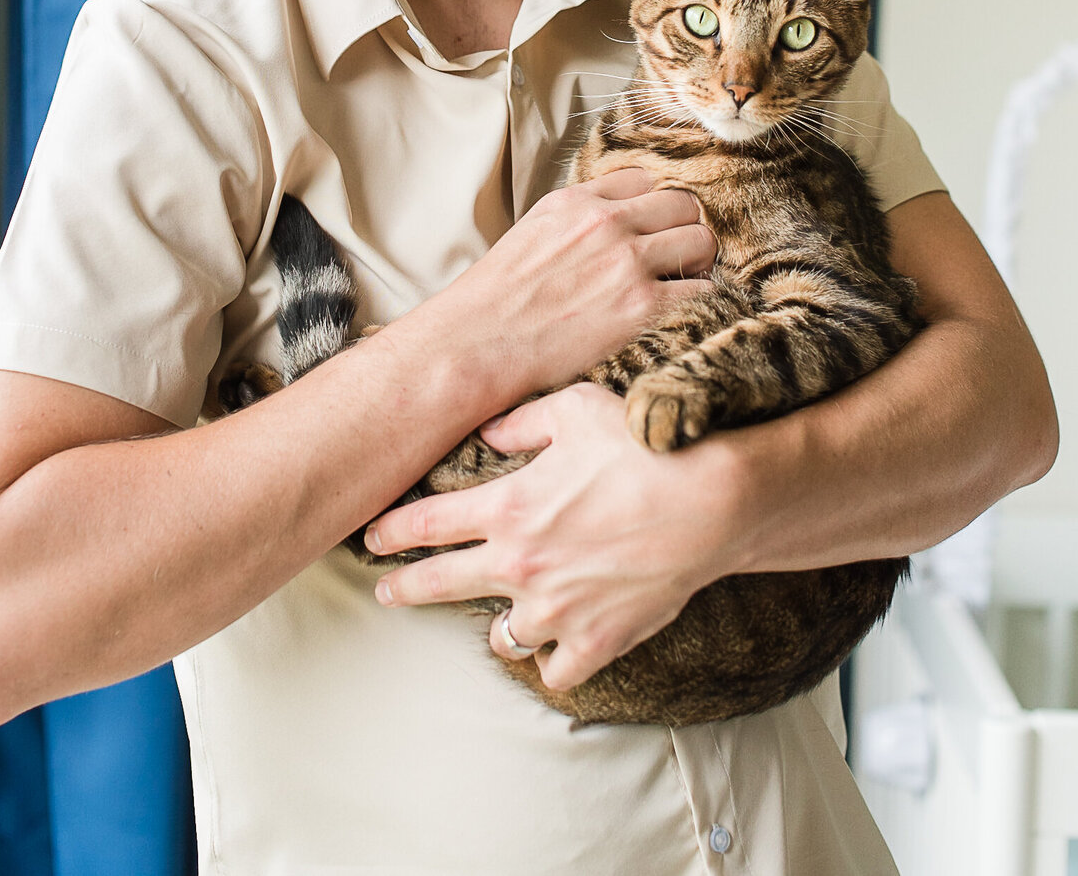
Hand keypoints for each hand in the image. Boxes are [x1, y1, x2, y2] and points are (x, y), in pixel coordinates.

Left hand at [366, 384, 740, 690]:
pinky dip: (552, 659)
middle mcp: (520, 563)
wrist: (708, 502)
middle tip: (386, 592)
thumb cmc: (641, 447)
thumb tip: (489, 430)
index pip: (427, 524)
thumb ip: (522, 421)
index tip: (369, 540)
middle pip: (441, 583)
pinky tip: (553, 647)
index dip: (391, 533)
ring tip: (496, 621)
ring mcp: (556, 608)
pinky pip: (556, 668)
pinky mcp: (595, 640)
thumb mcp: (576, 409)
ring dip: (497, 625)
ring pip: (503, 634)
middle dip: (405, 588)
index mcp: (508, 505)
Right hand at [456, 170, 716, 395]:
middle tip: (676, 255)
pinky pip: (702, 290)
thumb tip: (614, 219)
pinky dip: (700, 299)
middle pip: (684, 204)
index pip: (645, 179)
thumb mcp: (532, 232)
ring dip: (698, 261)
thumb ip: (577, 217)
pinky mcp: (643, 306)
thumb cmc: (497, 298)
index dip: (654, 204)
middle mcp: (608, 222)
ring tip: (682, 282)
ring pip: (702, 240)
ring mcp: (629, 262)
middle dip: (684, 228)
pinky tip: (682, 311)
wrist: (479, 343)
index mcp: (577, 200)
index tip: (653, 226)